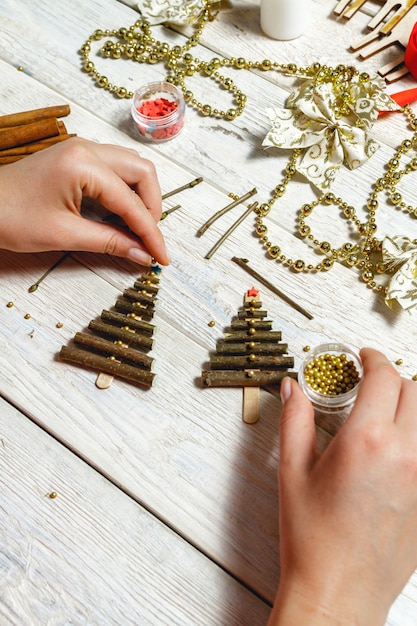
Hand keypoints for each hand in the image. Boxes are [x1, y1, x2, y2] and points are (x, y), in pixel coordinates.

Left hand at [0, 137, 169, 265]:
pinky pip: (115, 170)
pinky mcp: (76, 157)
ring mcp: (82, 150)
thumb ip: (110, 242)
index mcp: (84, 164)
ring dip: (142, 198)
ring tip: (138, 230)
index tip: (161, 258)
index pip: (132, 202)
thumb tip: (142, 255)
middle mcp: (87, 148)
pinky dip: (126, 192)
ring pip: (132, 168)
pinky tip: (122, 216)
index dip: (151, 233)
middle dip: (152, 208)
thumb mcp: (64, 234)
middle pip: (142, 172)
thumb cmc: (11, 217)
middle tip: (149, 241)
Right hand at [269, 348, 416, 624]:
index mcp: (366, 441)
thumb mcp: (293, 471)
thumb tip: (292, 387)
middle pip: (414, 390)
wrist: (339, 591)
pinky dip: (415, 437)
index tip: (363, 356)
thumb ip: (295, 419)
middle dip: (392, 377)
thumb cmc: (313, 538)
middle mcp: (404, 454)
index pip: (383, 377)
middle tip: (370, 382)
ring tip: (385, 411)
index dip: (372, 358)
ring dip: (410, 404)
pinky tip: (395, 448)